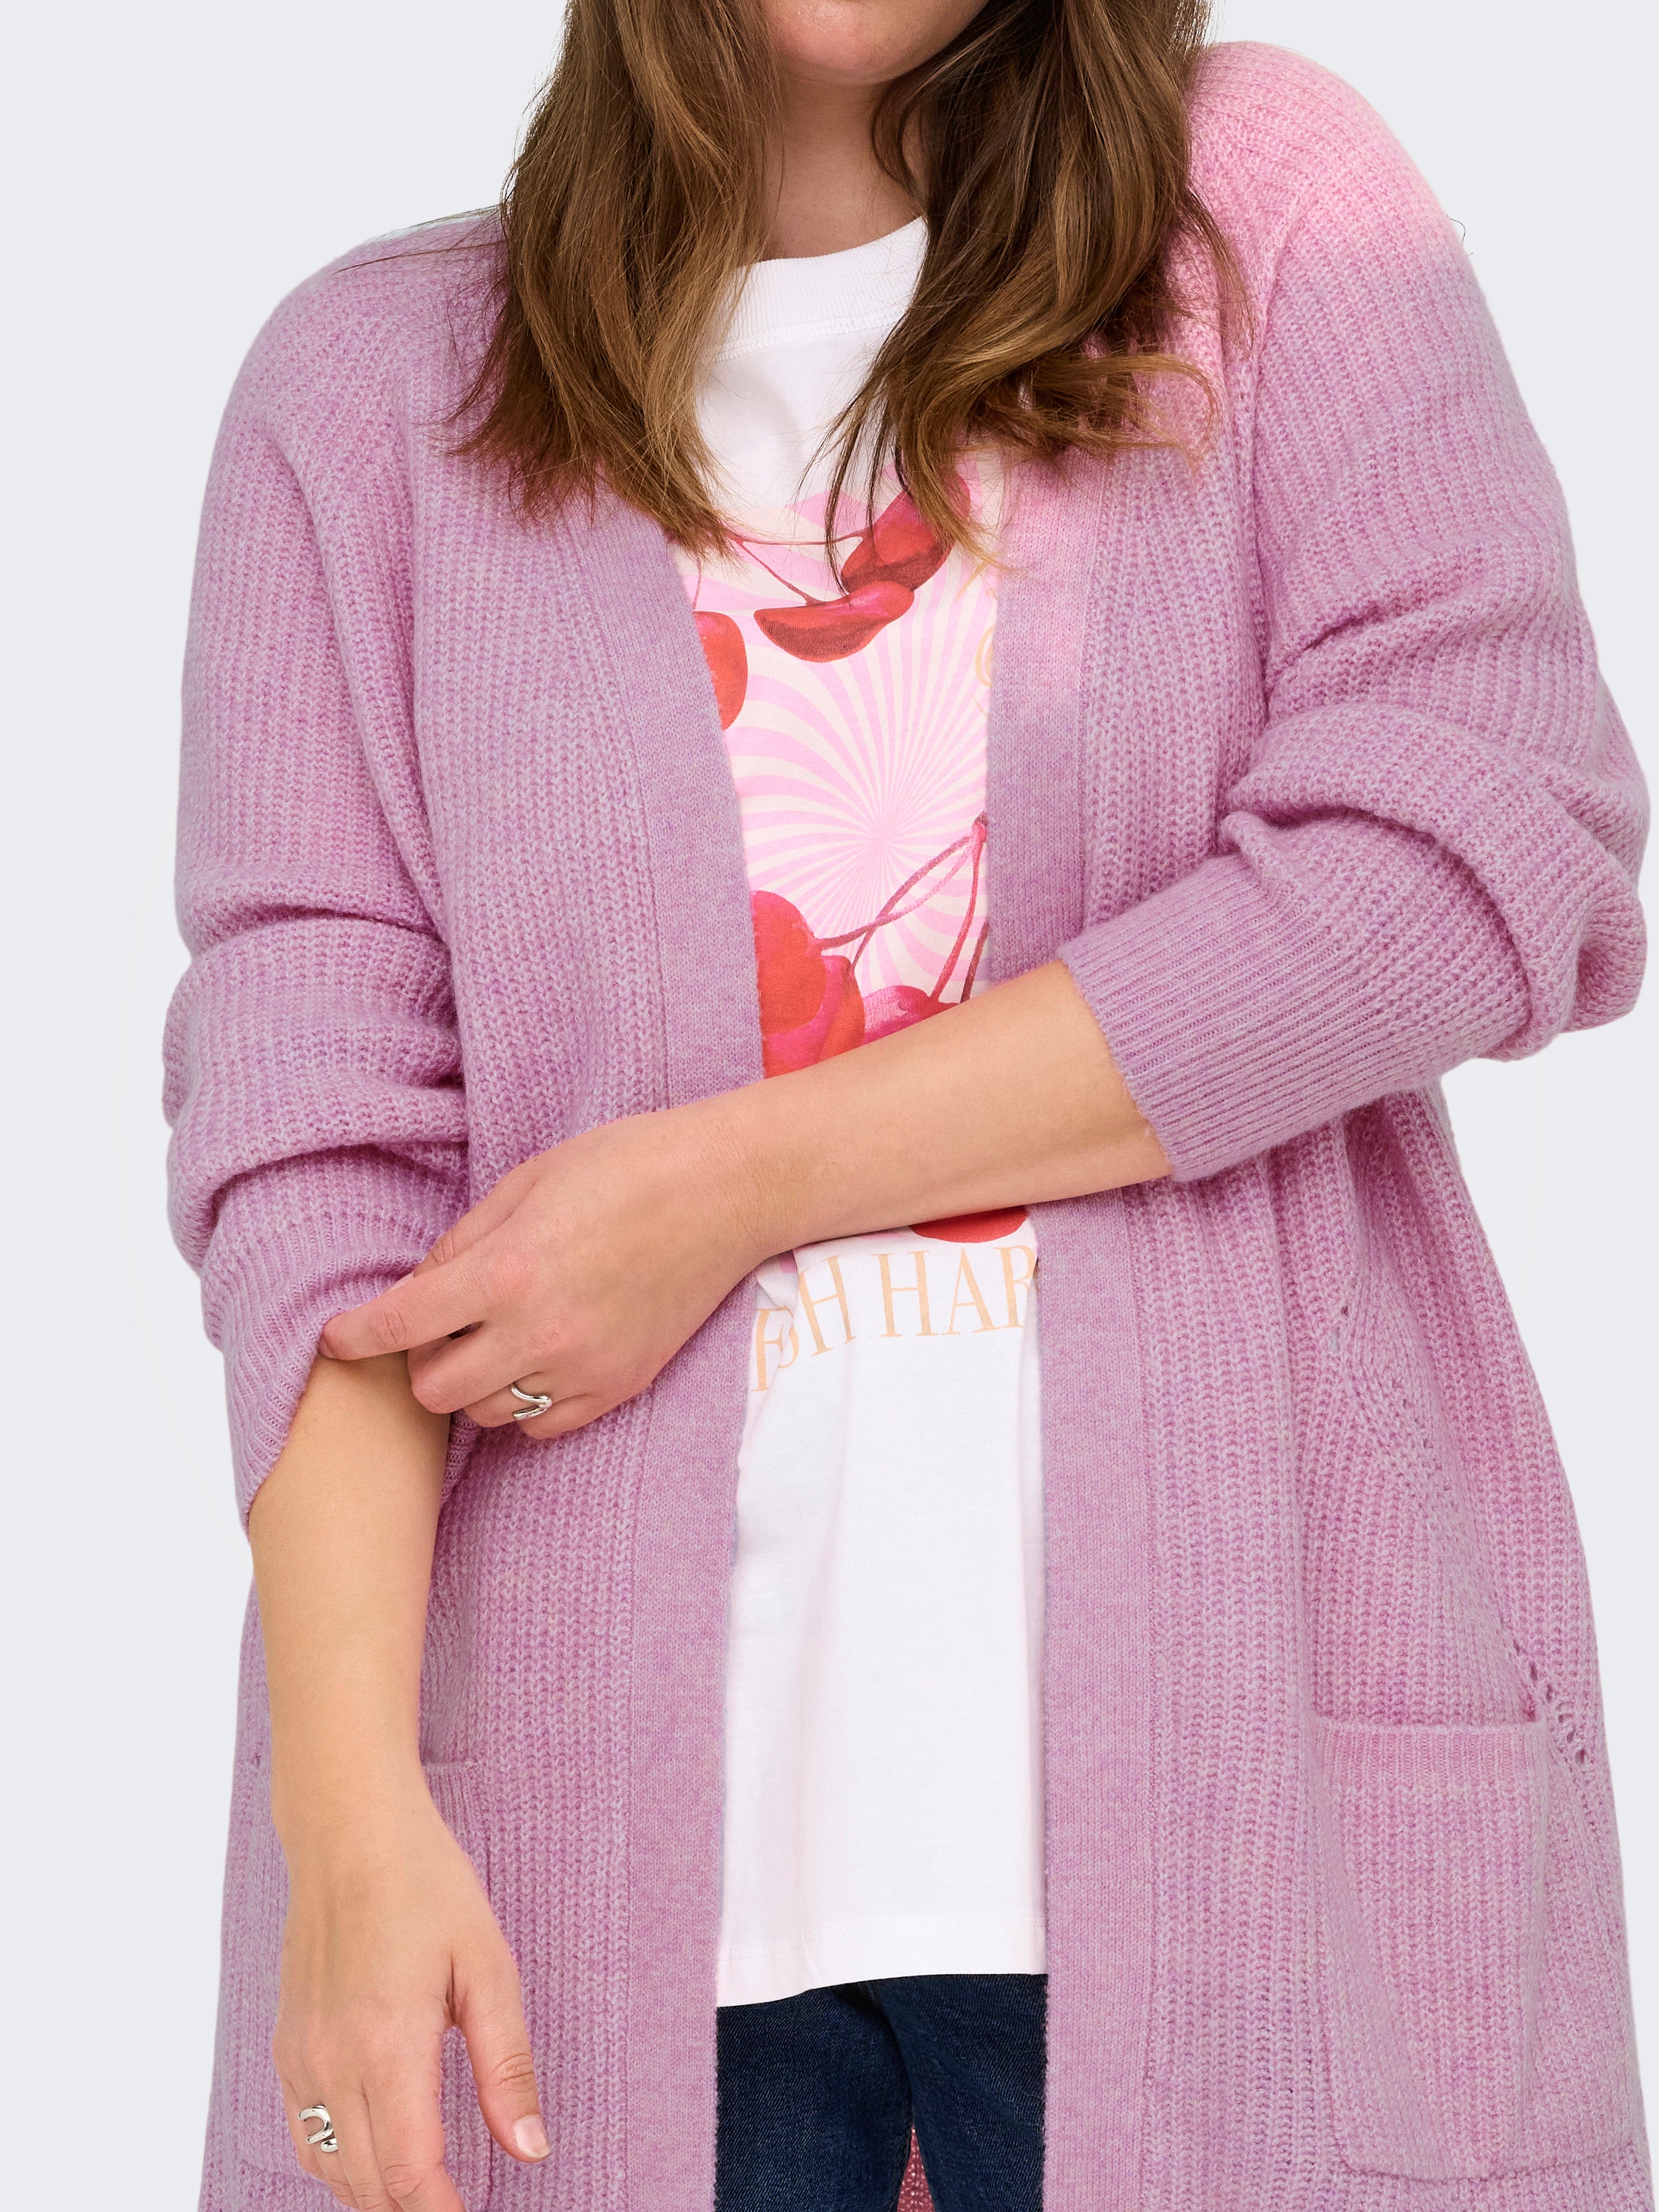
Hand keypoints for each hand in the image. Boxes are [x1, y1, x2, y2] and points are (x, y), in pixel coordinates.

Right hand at [276, 1779, 547, 2207]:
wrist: (350, 1834)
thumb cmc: (426, 1886)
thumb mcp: (488, 1966)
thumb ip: (508, 2066)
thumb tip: (531, 2148)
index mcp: (387, 2044)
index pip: (407, 2172)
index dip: (441, 2211)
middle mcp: (332, 2061)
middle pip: (366, 2185)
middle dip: (413, 2207)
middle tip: (458, 2202)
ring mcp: (301, 2057)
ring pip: (329, 2169)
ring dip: (375, 2191)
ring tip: (425, 2188)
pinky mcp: (287, 2047)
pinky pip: (304, 2135)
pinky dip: (338, 2162)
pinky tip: (375, 2152)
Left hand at [320, 1107, 762, 1439]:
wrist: (724, 1191)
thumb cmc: (625, 1167)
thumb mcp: (526, 1182)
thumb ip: (464, 1241)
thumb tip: (419, 1287)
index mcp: (507, 1271)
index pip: (401, 1325)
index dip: (354, 1337)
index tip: (336, 1340)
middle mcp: (539, 1332)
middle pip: (435, 1390)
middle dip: (423, 1360)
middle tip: (441, 1325)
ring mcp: (583, 1368)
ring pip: (486, 1414)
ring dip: (474, 1383)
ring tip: (496, 1338)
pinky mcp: (620, 1386)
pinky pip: (542, 1425)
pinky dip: (524, 1402)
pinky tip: (537, 1360)